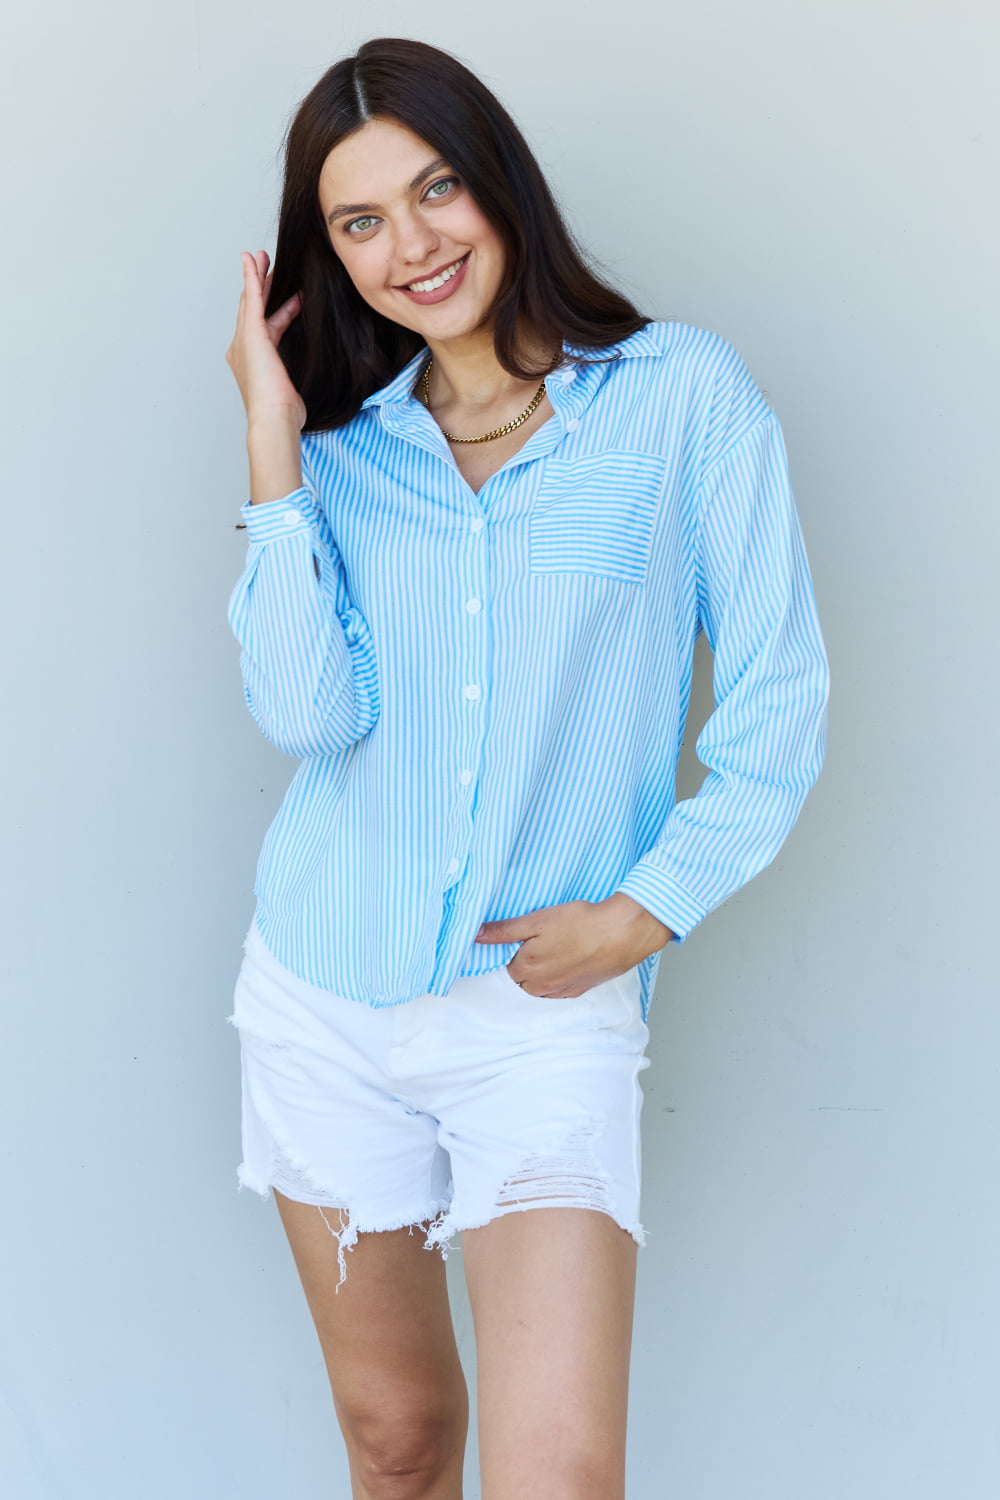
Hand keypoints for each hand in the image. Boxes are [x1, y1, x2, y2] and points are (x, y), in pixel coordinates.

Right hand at [225, 250, 306, 429]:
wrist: (274, 419)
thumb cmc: (283, 415)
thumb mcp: (291, 392)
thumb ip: (293, 380)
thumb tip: (304, 385)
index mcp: (252, 363)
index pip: (266, 328)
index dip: (276, 311)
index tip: (286, 298)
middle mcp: (242, 349)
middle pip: (252, 310)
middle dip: (259, 286)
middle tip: (264, 264)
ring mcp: (244, 341)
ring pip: (249, 300)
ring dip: (255, 277)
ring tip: (260, 257)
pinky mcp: (251, 334)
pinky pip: (251, 298)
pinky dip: (252, 278)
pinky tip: (253, 260)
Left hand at [474, 892, 673, 997]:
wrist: (622, 933)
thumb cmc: (580, 923)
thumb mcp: (536, 920)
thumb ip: (503, 931)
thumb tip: (476, 934)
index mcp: (526, 969)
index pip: (504, 968)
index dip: (510, 952)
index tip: (520, 939)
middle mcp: (542, 987)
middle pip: (521, 981)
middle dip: (525, 965)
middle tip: (538, 942)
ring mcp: (563, 991)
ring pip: (541, 987)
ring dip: (542, 973)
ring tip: (555, 949)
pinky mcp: (582, 990)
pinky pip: (561, 989)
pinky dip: (560, 977)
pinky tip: (570, 959)